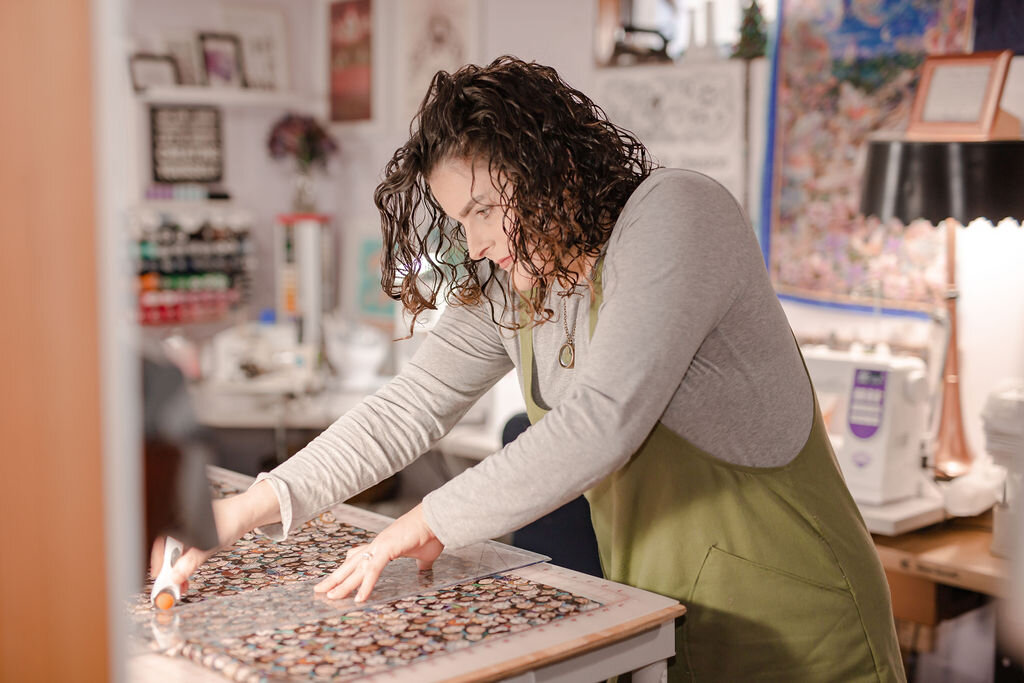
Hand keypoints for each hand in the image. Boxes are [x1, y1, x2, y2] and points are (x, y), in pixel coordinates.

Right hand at [149, 480, 280, 591]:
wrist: (245, 513)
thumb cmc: (229, 521)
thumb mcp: (209, 545)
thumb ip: (191, 561)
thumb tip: (176, 577)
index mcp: (178, 520)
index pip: (159, 542)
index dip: (157, 561)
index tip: (158, 577)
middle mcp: (179, 523)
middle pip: (165, 550)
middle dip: (168, 570)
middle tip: (171, 588)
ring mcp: (185, 529)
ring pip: (175, 553)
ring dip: (177, 569)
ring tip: (181, 586)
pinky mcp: (192, 535)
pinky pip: (183, 552)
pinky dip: (184, 564)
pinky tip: (186, 577)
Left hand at [314, 503, 442, 602]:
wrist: (437, 518)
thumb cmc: (432, 533)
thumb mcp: (424, 555)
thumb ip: (421, 564)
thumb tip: (423, 570)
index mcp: (384, 545)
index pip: (360, 557)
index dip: (348, 569)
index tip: (337, 578)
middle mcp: (377, 545)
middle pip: (351, 564)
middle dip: (335, 578)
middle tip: (320, 589)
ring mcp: (380, 546)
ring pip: (356, 569)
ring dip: (342, 584)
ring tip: (329, 596)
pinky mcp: (387, 549)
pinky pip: (372, 570)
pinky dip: (365, 585)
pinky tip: (359, 599)